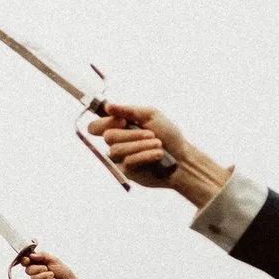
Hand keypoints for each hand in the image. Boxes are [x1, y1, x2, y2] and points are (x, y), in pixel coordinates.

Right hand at [22, 250, 90, 278]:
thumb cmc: (63, 272)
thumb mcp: (54, 260)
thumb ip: (43, 255)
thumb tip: (32, 255)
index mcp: (39, 264)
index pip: (27, 262)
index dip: (25, 261)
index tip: (27, 260)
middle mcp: (37, 272)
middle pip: (28, 270)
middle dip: (38, 269)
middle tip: (47, 268)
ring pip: (33, 278)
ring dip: (45, 276)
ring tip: (53, 276)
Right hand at [88, 102, 230, 205]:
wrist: (182, 158)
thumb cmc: (168, 135)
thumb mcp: (151, 115)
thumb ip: (128, 110)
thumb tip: (107, 106)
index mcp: (120, 127)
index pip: (96, 126)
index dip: (105, 123)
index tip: (124, 122)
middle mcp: (117, 142)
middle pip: (108, 137)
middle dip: (131, 134)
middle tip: (151, 134)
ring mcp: (120, 158)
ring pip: (117, 149)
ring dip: (141, 145)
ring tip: (158, 144)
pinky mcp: (126, 172)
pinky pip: (128, 161)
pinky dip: (145, 155)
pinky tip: (158, 154)